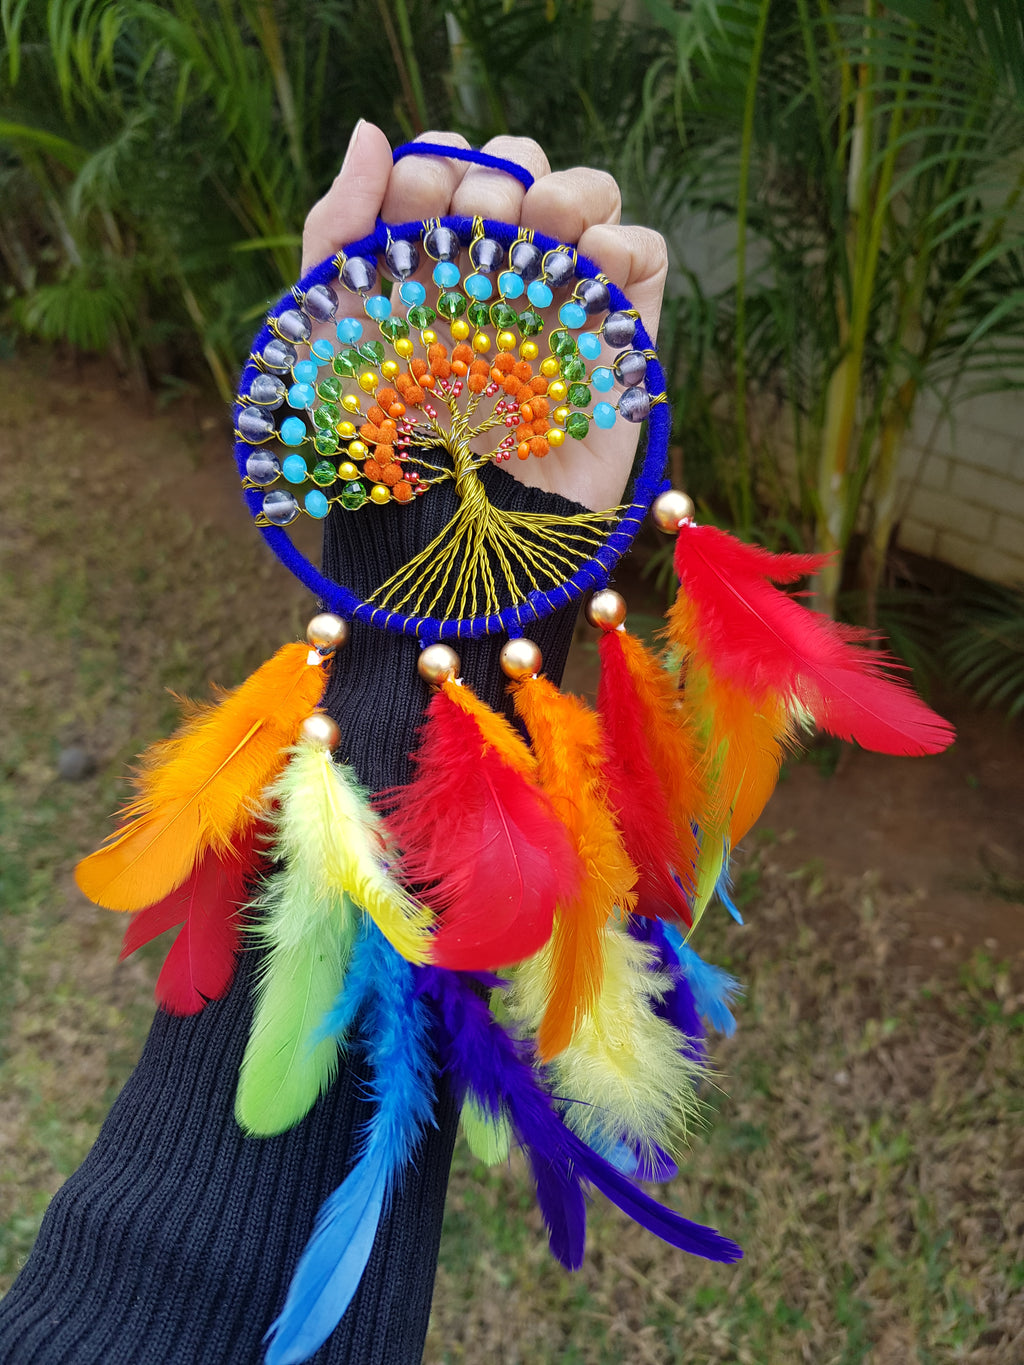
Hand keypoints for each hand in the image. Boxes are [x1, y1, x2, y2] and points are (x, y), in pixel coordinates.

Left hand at [302, 123, 667, 511]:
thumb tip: (371, 130)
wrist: (458, 525)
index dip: (434, 166)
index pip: (446, 169)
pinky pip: (642, 254)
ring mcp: (562, 301)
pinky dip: (622, 242)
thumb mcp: (331, 332)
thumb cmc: (383, 443)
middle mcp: (497, 275)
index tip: (415, 206)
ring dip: (565, 191)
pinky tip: (587, 270)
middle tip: (477, 227)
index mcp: (429, 265)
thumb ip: (338, 227)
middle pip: (519, 168)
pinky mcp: (619, 335)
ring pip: (587, 195)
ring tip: (540, 230)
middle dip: (496, 177)